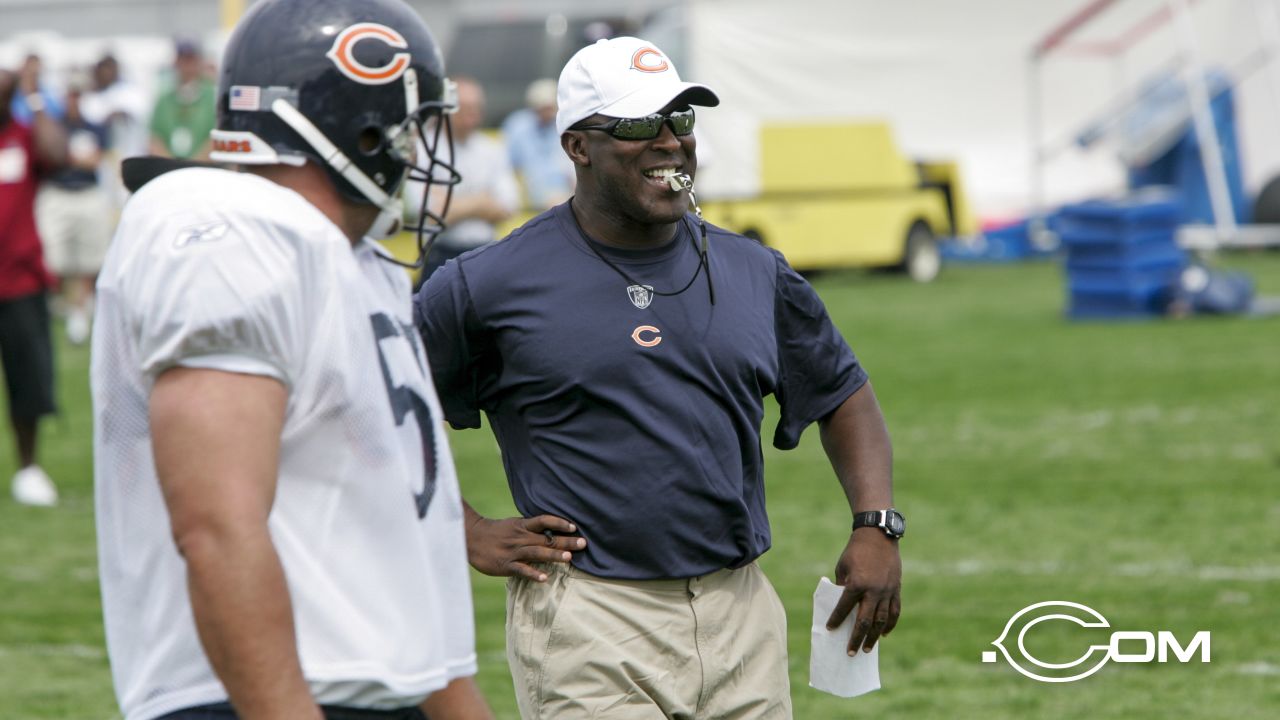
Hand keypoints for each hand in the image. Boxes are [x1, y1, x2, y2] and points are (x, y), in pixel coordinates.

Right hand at [465, 514, 584, 581]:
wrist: (471, 538)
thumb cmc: (496, 532)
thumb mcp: (513, 524)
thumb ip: (530, 528)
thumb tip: (552, 530)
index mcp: (522, 526)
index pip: (544, 520)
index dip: (560, 523)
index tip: (574, 526)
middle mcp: (520, 537)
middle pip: (546, 538)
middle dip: (566, 541)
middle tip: (583, 543)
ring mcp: (513, 552)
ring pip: (536, 553)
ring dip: (553, 555)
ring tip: (569, 558)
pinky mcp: (506, 565)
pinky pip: (521, 570)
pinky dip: (533, 574)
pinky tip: (545, 578)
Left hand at [826, 528, 901, 654]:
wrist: (878, 536)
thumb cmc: (855, 551)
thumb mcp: (842, 567)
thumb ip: (843, 587)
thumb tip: (841, 607)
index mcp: (856, 584)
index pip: (844, 608)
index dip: (836, 620)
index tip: (830, 630)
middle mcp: (873, 591)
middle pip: (864, 621)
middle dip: (856, 638)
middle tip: (850, 652)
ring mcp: (887, 591)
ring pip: (881, 621)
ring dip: (874, 637)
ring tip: (867, 648)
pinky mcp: (896, 590)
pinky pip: (894, 612)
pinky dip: (890, 625)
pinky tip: (884, 634)